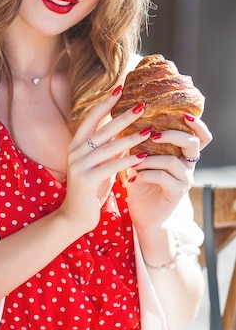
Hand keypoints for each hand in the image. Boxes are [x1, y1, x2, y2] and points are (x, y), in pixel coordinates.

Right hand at [59, 87, 152, 234]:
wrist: (75, 216)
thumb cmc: (90, 189)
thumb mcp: (99, 164)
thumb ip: (107, 148)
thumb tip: (123, 129)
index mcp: (76, 145)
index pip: (91, 118)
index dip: (105, 103)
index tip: (120, 87)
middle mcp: (75, 152)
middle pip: (102, 130)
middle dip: (123, 116)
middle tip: (142, 105)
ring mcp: (79, 166)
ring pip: (108, 148)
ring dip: (130, 138)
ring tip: (149, 130)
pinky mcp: (86, 180)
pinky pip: (110, 167)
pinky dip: (128, 161)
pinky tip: (143, 156)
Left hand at [127, 114, 212, 229]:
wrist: (142, 214)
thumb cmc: (140, 184)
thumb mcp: (141, 160)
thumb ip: (142, 143)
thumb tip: (128, 120)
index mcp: (181, 155)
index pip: (201, 137)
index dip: (197, 125)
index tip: (184, 114)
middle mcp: (187, 166)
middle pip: (192, 144)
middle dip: (172, 135)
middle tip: (152, 135)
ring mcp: (184, 180)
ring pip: (172, 161)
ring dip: (150, 158)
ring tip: (133, 160)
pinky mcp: (176, 193)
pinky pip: (163, 178)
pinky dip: (145, 174)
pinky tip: (132, 176)